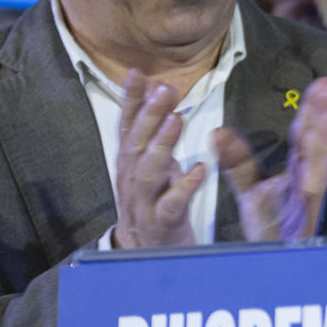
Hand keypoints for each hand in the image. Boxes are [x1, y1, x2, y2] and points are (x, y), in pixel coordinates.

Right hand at [112, 70, 208, 249]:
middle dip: (149, 115)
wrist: (148, 254)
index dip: (131, 100)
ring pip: (147, 173)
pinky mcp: (162, 224)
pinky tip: (199, 170)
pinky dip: (183, 187)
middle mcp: (132, 180)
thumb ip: (154, 131)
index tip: (137, 73)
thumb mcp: (153, 163)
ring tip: (178, 120)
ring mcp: (144, 202)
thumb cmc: (154, 202)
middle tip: (165, 89)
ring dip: (161, 145)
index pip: (128, 127)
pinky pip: (171, 205)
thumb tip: (156, 88)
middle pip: (136, 145)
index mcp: (131, 163)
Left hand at [213, 77, 326, 241]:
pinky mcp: (311, 220)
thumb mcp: (251, 191)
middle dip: (324, 117)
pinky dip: (326, 177)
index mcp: (297, 171)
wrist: (273, 267)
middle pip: (317, 145)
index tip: (322, 84)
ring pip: (321, 167)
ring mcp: (313, 201)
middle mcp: (309, 182)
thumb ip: (238, 162)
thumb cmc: (270, 229)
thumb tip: (218, 131)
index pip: (305, 135)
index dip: (312, 110)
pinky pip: (317, 197)